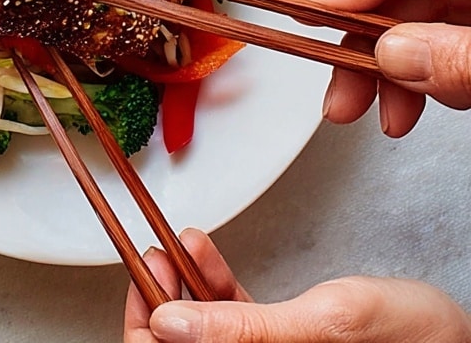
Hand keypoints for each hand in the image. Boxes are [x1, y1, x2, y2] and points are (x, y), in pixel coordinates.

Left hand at [124, 229, 470, 341]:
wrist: (450, 334)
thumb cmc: (410, 338)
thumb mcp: (324, 323)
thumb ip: (243, 328)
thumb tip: (166, 322)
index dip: (144, 333)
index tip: (139, 284)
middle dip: (160, 301)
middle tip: (151, 257)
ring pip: (201, 330)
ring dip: (182, 285)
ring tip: (174, 245)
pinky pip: (229, 318)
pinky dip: (212, 281)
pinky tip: (202, 250)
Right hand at [300, 0, 470, 136]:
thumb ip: (460, 55)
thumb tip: (394, 55)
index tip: (314, 8)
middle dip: (373, 39)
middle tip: (337, 82)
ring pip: (433, 23)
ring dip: (395, 70)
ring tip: (380, 115)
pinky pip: (454, 46)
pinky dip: (430, 79)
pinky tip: (412, 107)